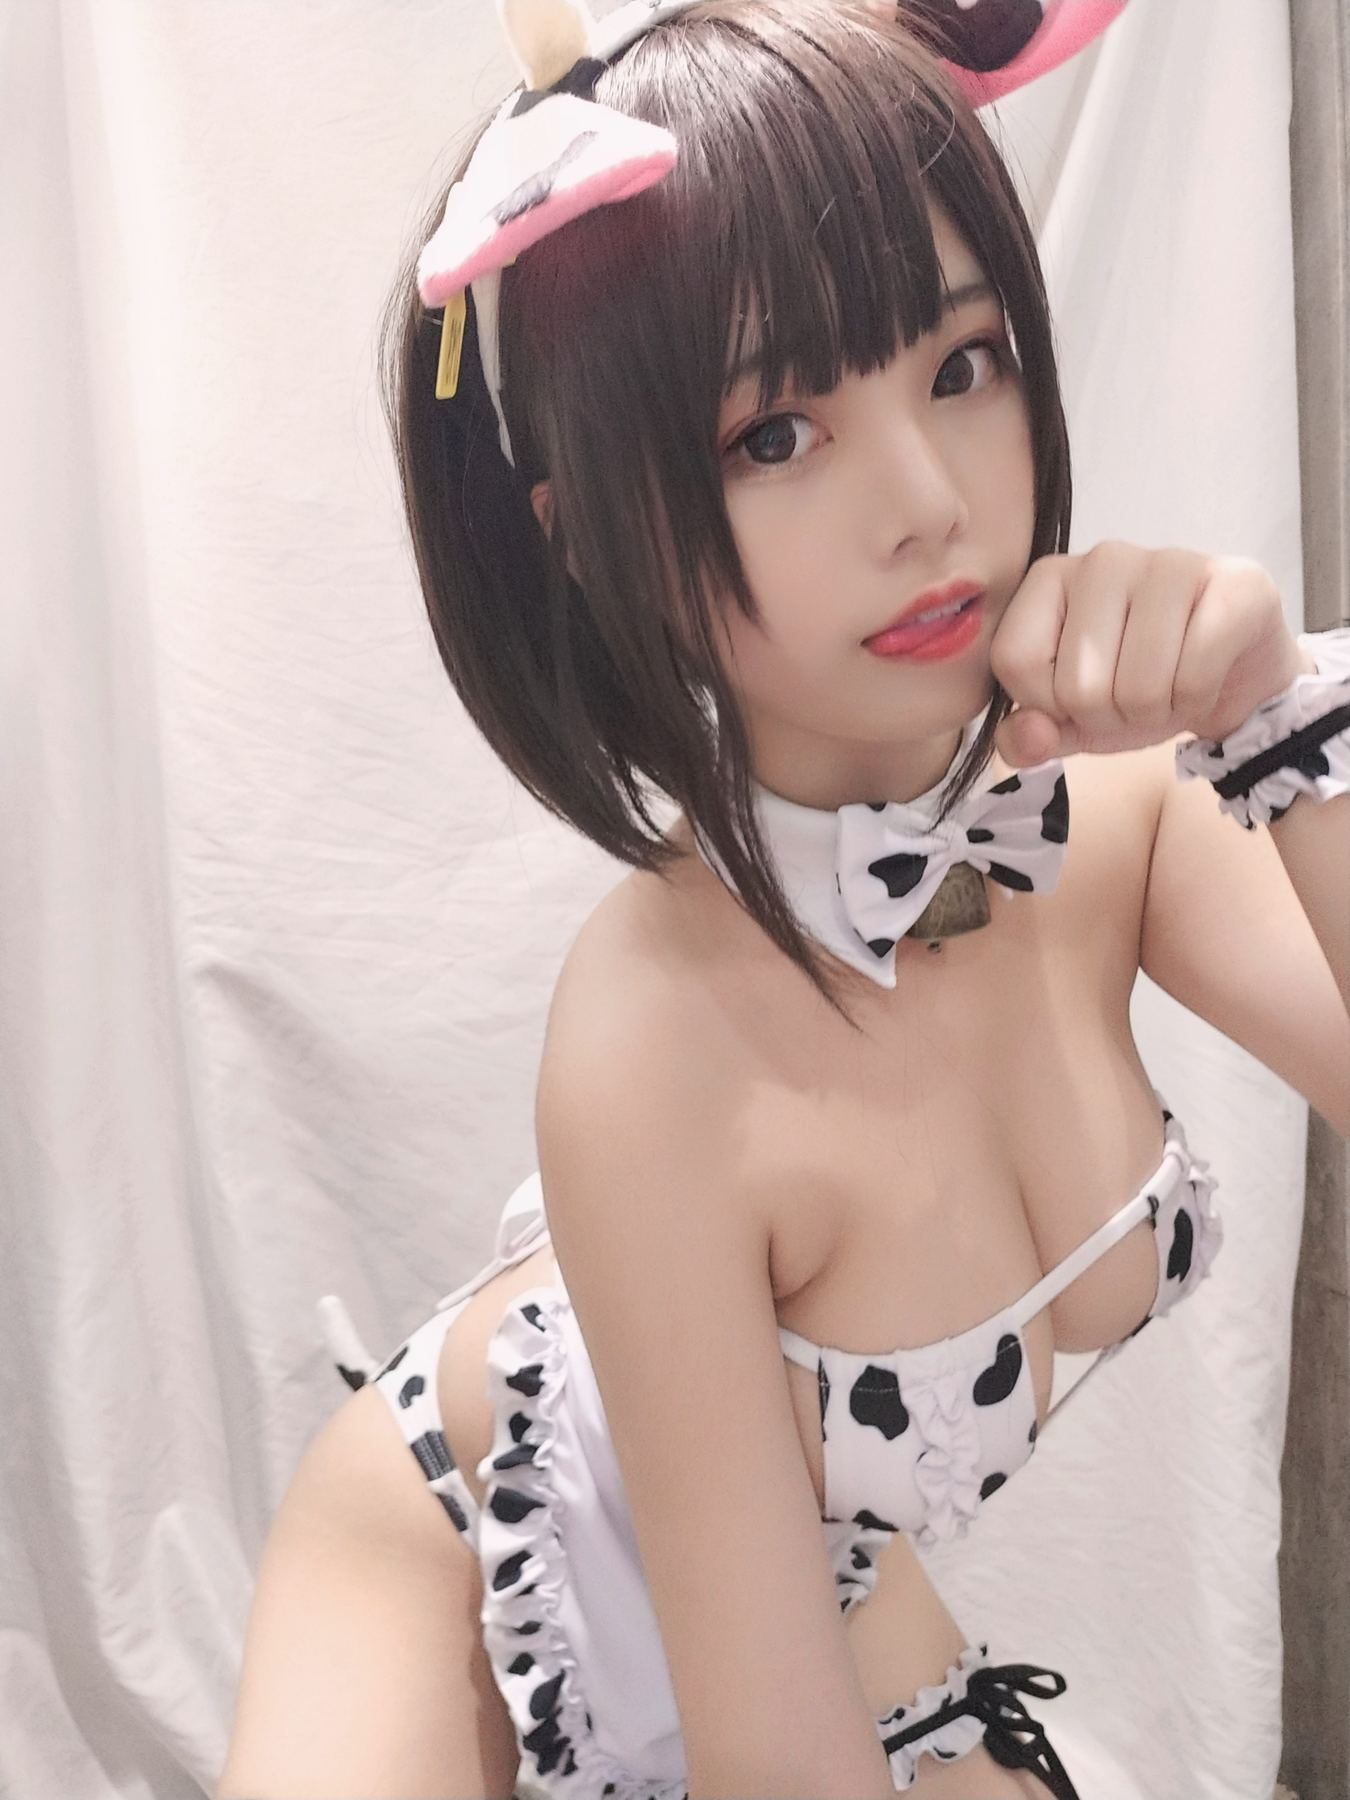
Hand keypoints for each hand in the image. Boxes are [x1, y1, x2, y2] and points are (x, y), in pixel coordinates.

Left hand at [988, 542, 1313, 768]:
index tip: (1080, 694)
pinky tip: (1205, 679)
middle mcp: (1104, 558)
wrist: (1227, 677)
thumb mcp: (1069, 721)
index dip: (1048, 704)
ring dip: (1154, 713)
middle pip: (1078, 685)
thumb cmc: (1135, 688)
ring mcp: (1171, 563)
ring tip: (1168, 689)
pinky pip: (1193, 678)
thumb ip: (1027, 736)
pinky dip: (1197, 701)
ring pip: (1137, 688)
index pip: (1016, 661)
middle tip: (1134, 697)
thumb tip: (1028, 737)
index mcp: (1048, 577)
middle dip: (1108, 716)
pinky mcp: (1235, 585)